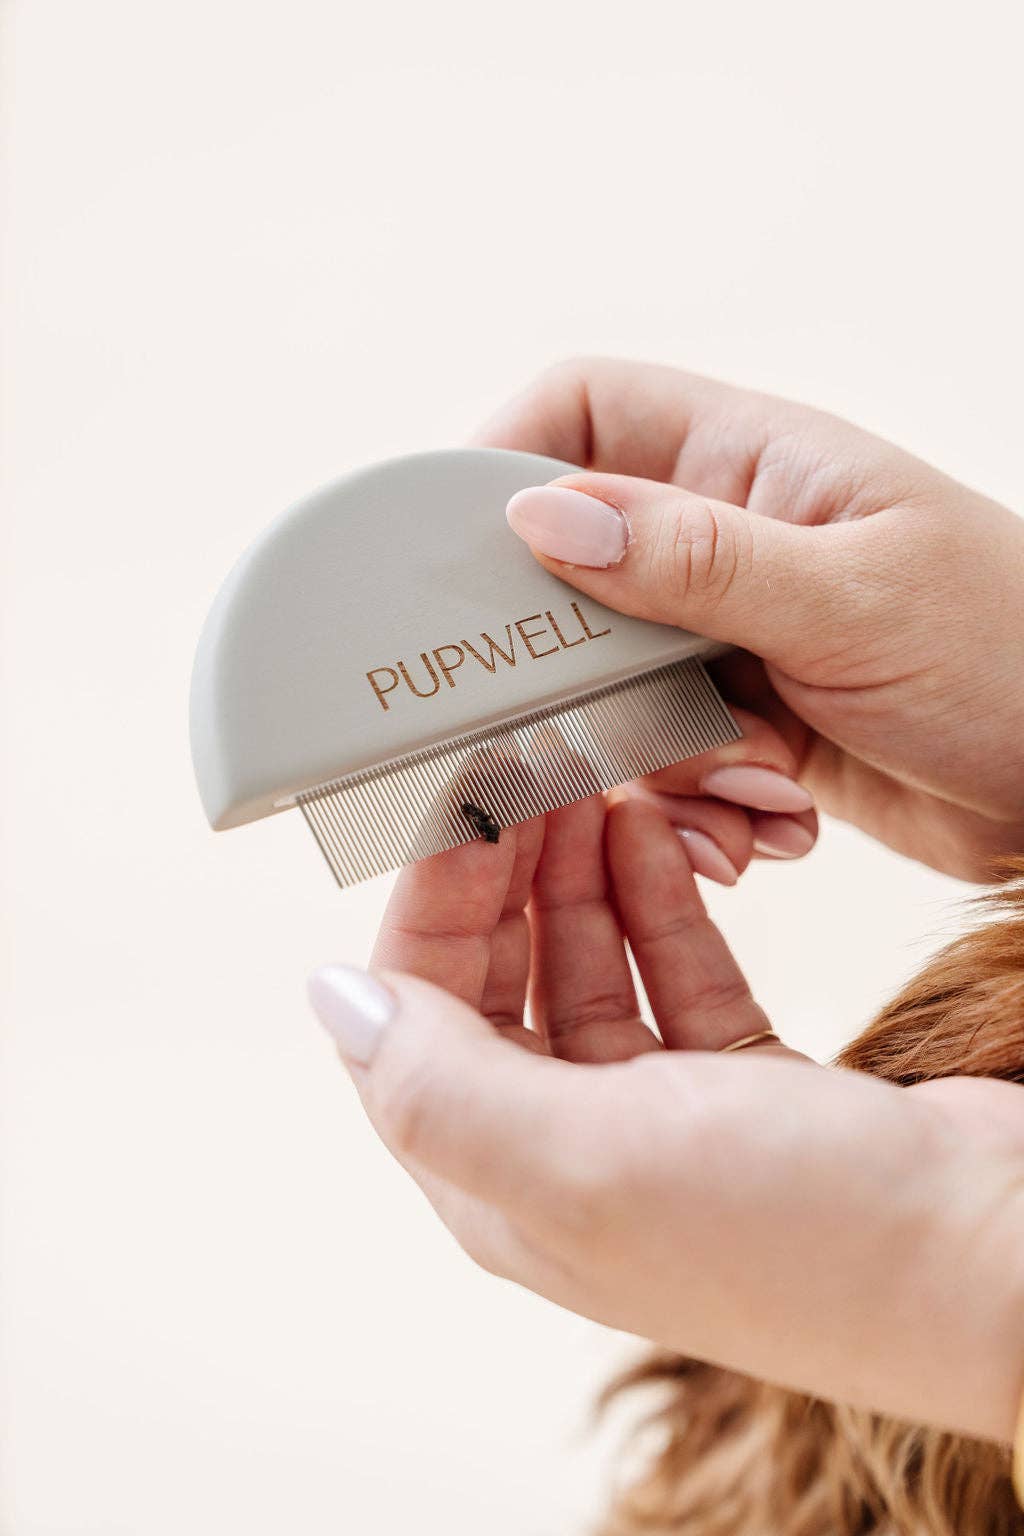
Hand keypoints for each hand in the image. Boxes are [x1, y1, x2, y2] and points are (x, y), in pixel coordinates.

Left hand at [308, 799, 1023, 1443]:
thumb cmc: (803, 1233)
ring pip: (584, 964)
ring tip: (587, 780)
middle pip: (495, 981)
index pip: (416, 1015)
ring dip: (578, 872)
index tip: (461, 795)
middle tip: (529, 765)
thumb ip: (440, 1085)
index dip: (428, 898)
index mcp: (505, 1182)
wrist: (995, 1258)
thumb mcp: (590, 1161)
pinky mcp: (741, 1082)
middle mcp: (569, 1151)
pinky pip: (669, 970)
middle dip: (502, 870)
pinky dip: (653, 902)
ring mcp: (657, 1117)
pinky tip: (647, 839)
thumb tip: (330, 1003)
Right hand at [478, 358, 1023, 880]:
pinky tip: (776, 818)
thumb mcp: (852, 600)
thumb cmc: (1012, 657)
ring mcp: (736, 635)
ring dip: (657, 754)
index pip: (585, 407)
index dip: (505, 456)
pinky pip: (664, 755)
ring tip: (754, 782)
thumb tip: (539, 515)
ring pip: (611, 681)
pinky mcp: (748, 723)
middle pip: (575, 566)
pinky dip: (699, 802)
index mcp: (755, 461)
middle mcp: (731, 539)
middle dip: (577, 661)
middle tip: (593, 726)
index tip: (454, 552)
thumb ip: (694, 560)